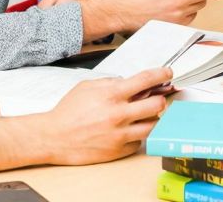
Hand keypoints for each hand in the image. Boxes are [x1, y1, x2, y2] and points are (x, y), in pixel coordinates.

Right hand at [44, 67, 169, 164]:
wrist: (54, 137)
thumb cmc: (68, 111)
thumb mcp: (87, 87)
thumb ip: (110, 83)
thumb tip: (129, 83)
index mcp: (111, 95)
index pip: (146, 80)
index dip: (161, 74)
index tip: (168, 73)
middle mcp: (119, 115)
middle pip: (157, 105)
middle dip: (160, 99)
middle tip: (158, 98)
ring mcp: (120, 135)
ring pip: (153, 126)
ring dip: (152, 118)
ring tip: (143, 115)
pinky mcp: (118, 151)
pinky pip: (139, 142)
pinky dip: (137, 135)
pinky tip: (128, 130)